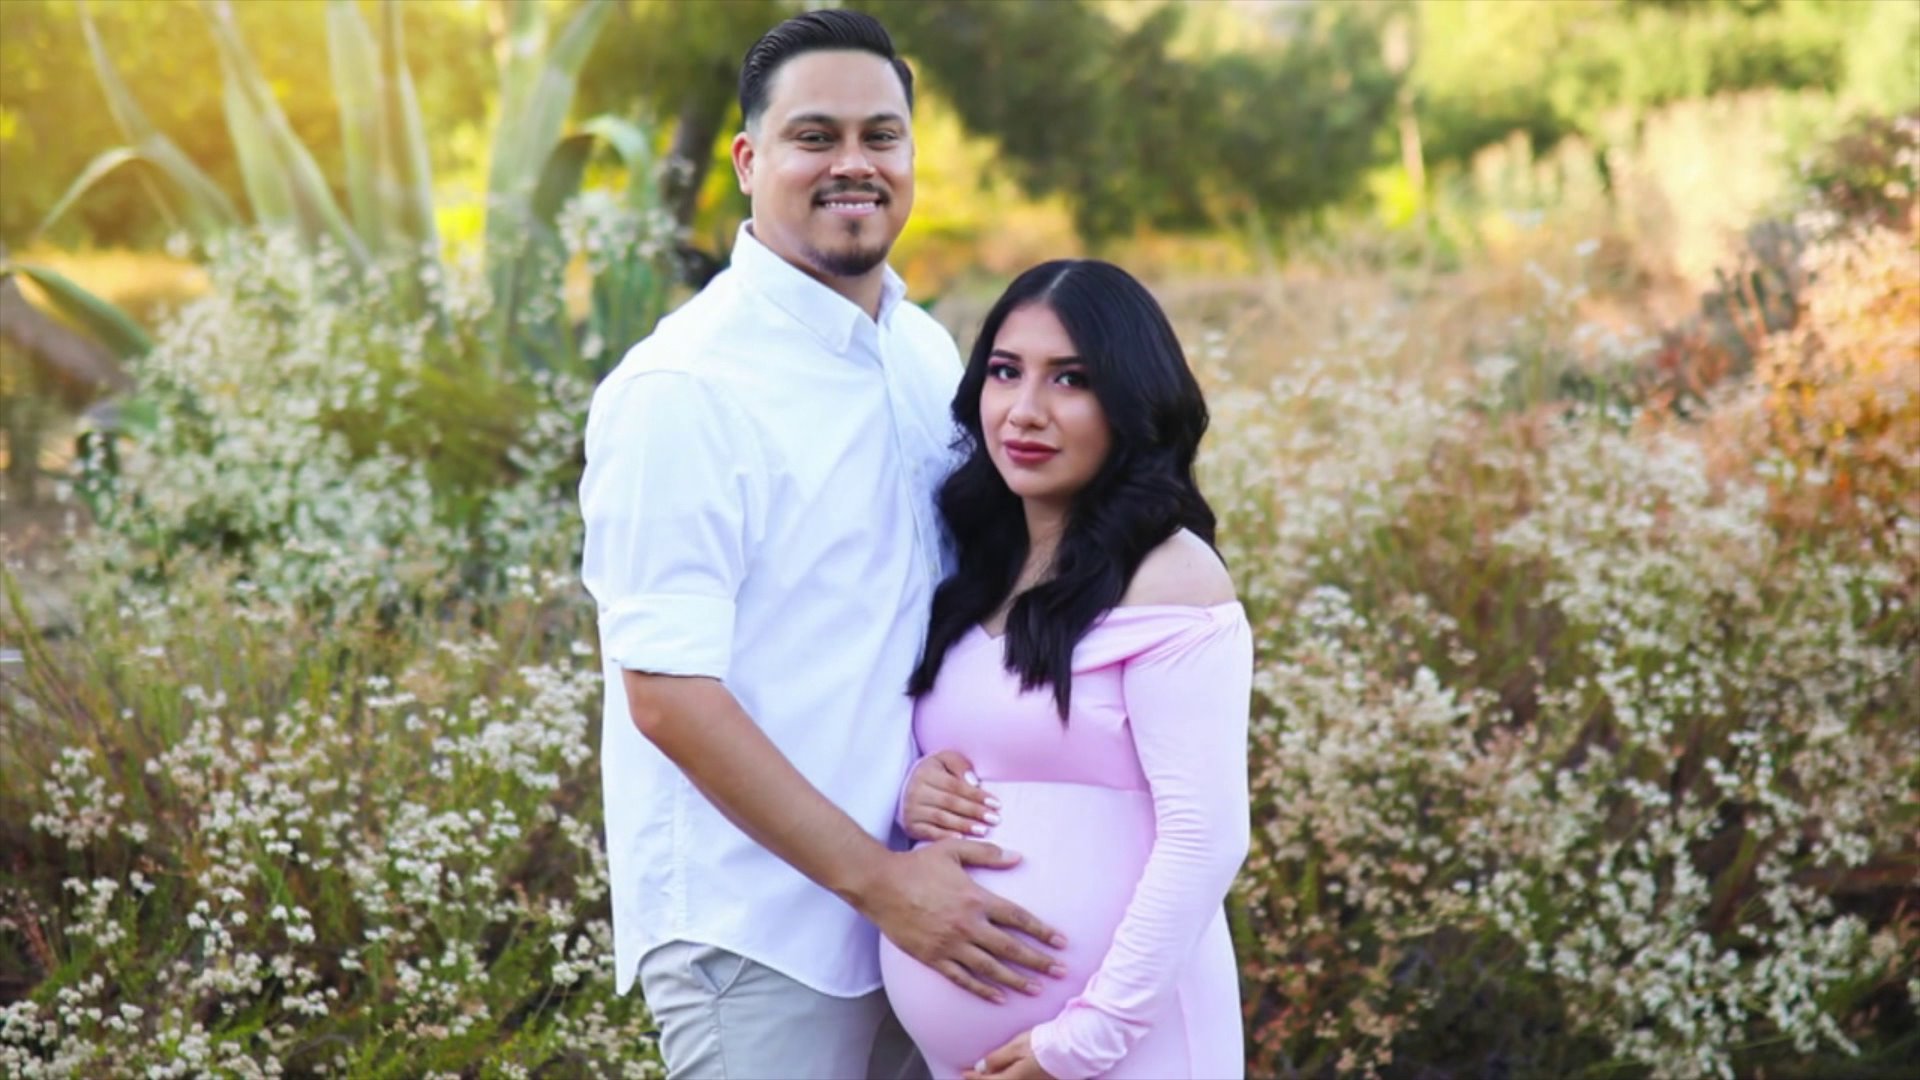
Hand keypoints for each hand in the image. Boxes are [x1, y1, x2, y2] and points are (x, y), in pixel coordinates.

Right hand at [862, 840, 1067, 1002]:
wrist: (879, 884)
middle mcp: (967, 925)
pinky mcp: (933, 958)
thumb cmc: (916, 864)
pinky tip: (999, 997)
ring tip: (1037, 989)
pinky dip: (982, 990)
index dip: (1042, 931)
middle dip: (1039, 961)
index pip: (1018, 918)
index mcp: (976, 899)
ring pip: (990, 969)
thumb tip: (1018, 857)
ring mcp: (950, 945)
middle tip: (1061, 972)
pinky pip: (962, 979)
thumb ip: (987, 853)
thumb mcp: (953, 850)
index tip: (1062, 942)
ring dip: (1016, 980)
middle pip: (1010, 948)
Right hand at [903, 750, 1000, 841]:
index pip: (955, 785)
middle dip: (974, 811)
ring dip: (964, 825)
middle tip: (995, 819)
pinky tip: (961, 840)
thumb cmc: (935, 774)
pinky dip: (946, 837)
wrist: (907, 788)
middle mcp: (915, 791)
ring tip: (983, 830)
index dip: (977, 795)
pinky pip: (929, 833)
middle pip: (950, 802)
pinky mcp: (911, 826)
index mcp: (925, 772)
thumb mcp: (945, 760)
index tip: (996, 804)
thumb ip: (960, 765)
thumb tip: (973, 782)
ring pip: (941, 818)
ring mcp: (912, 810)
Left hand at [962, 1030, 1056, 1079]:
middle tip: (973, 1076)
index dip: (974, 1078)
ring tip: (988, 1075)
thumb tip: (981, 1068)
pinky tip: (1007, 1073)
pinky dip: (1007, 1077)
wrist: (1072, 1048)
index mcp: (1014, 1079)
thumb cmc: (1044, 1044)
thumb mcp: (1016, 1047)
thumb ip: (997, 1058)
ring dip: (996, 1079)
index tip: (964, 1073)